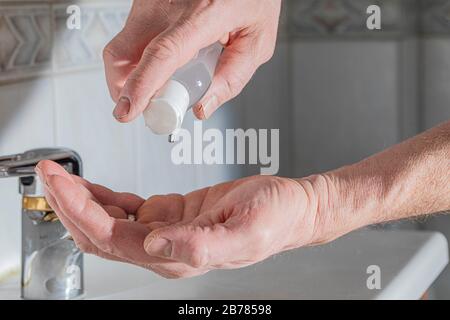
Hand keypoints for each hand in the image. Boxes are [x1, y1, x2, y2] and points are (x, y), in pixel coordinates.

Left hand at [35, 160, 326, 278]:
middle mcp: (166, 248)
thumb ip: (199, 244)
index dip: (81, 213)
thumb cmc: (275, 218)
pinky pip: (127, 208)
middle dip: (69, 205)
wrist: (290, 208)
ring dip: (81, 200)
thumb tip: (153, 244)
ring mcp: (166, 231)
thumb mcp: (244, 230)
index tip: (61, 184)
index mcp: (179, 255)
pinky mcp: (171, 214)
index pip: (114, 238)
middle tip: (50, 173)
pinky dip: (104, 196)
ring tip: (61, 174)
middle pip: (101, 233)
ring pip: (108, 222)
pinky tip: (91, 185)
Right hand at [104, 0, 280, 121]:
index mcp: (204, 14)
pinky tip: (164, 63)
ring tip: (164, 82)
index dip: (142, 85)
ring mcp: (152, 2)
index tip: (128, 110)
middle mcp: (169, 5)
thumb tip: (202, 108)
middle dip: (126, 90)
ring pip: (122, 49)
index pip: (164, 53)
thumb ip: (232, 78)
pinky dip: (138, 60)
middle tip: (149, 108)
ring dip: (133, 76)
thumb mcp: (258, 41)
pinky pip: (130, 39)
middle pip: (124, 54)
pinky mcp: (145, 3)